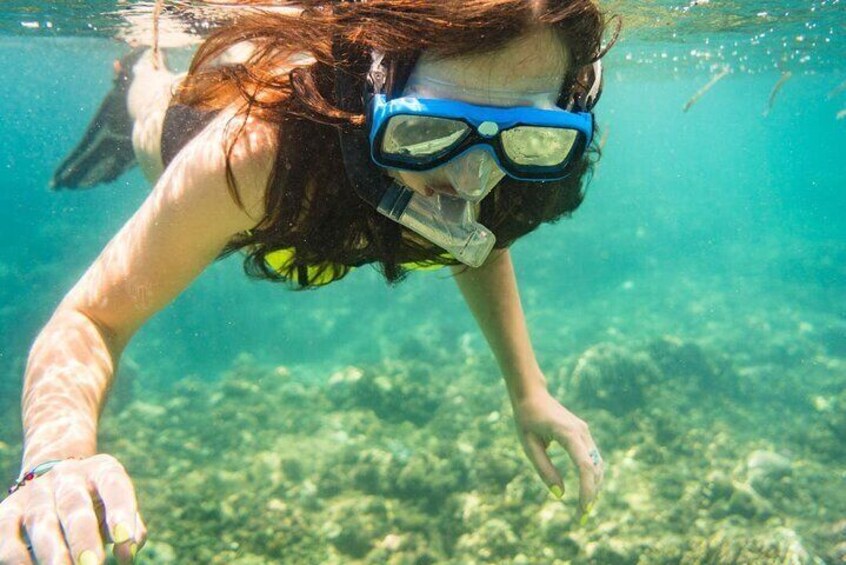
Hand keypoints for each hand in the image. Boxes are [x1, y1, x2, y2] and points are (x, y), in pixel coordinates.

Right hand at [0, 454, 146, 563]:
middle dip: (83, 537)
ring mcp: (35, 493)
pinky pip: (7, 534)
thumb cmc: (97, 502)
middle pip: (74, 505)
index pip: (114, 485)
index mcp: (101, 470)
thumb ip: (129, 527)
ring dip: (52, 551)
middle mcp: (67, 476)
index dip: (121, 511)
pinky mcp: (7, 511)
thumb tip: (127, 554)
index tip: (125, 539)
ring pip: (41, 520)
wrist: (52, 480)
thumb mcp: (116, 505)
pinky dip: (18, 557)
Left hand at [510, 387, 603, 522]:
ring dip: (594, 487)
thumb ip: (544, 469)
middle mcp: (581, 432)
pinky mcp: (583, 435)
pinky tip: (585, 492)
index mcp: (567, 433)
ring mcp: (585, 433)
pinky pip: (593, 459)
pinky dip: (592, 477)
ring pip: (598, 465)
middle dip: (591, 494)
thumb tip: (560, 494)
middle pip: (595, 468)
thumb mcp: (529, 446)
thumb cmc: (526, 419)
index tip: (583, 509)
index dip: (587, 489)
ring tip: (583, 509)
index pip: (585, 466)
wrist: (531, 395)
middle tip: (581, 517)